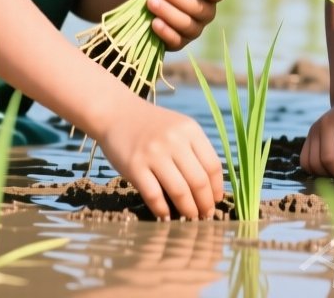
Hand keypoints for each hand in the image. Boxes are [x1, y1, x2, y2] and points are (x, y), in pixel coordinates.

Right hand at [97, 100, 225, 220]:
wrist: (116, 113)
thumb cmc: (151, 126)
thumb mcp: (178, 128)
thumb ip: (194, 150)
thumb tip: (212, 188)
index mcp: (190, 130)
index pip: (212, 165)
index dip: (217, 188)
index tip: (217, 201)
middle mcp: (174, 140)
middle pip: (198, 181)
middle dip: (205, 204)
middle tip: (206, 216)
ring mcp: (153, 153)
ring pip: (179, 191)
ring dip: (188, 210)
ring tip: (191, 219)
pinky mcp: (134, 166)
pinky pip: (154, 195)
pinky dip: (163, 210)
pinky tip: (167, 217)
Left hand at [137, 0, 225, 50]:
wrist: (139, 1)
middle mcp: (205, 12)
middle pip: (201, 9)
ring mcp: (193, 29)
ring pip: (188, 25)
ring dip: (170, 13)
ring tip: (151, 2)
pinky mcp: (179, 43)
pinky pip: (177, 40)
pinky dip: (166, 32)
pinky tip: (154, 22)